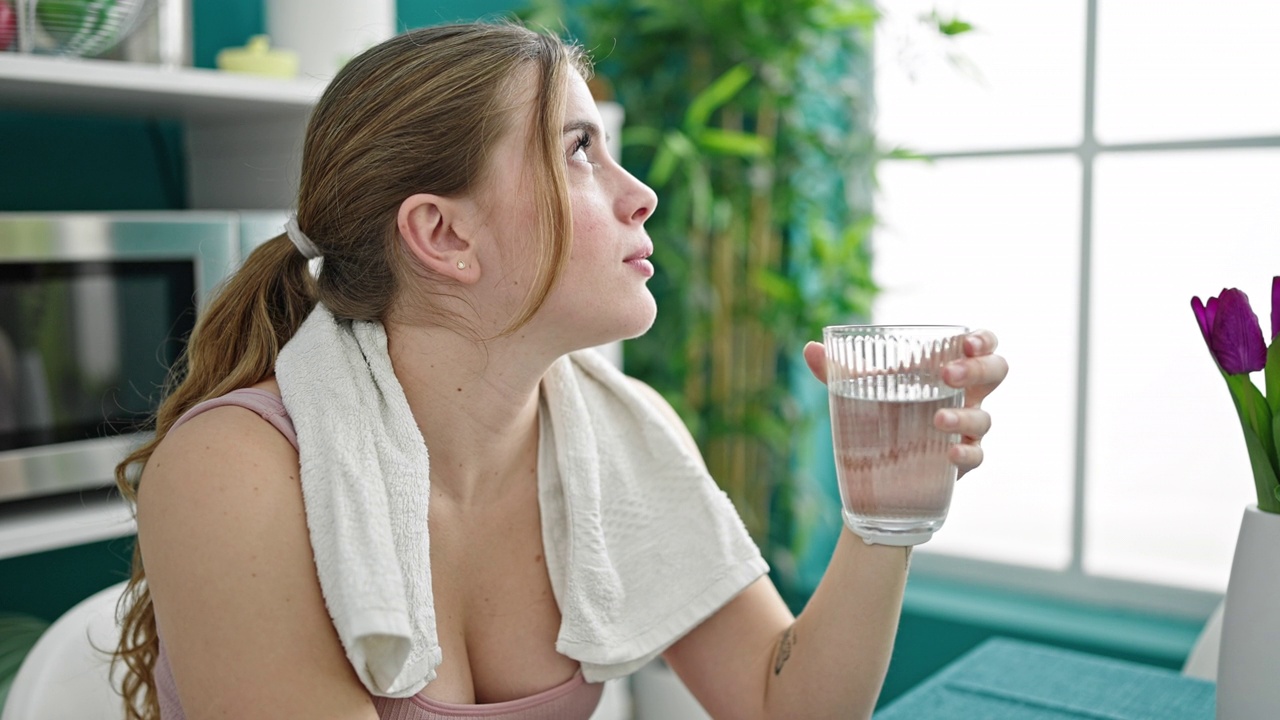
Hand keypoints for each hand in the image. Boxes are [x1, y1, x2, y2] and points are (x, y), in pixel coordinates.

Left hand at [803, 329, 1007, 478]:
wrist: (878, 473)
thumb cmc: (880, 417)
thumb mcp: (859, 392)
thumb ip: (836, 371)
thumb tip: (810, 348)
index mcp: (946, 371)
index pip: (983, 346)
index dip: (984, 340)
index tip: (966, 343)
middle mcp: (964, 397)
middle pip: (995, 373)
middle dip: (977, 370)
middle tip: (947, 375)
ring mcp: (966, 430)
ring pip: (985, 418)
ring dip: (964, 415)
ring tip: (937, 419)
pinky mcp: (961, 462)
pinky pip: (977, 456)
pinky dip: (967, 454)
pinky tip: (950, 453)